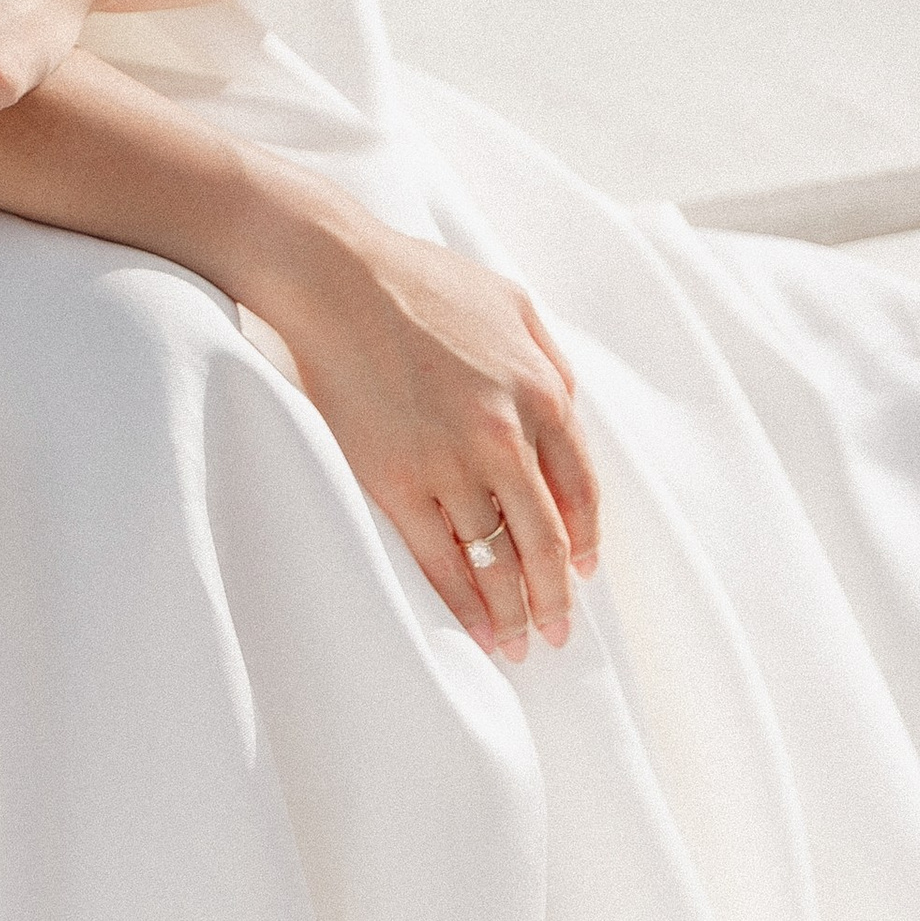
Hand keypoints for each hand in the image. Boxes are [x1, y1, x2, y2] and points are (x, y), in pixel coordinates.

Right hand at [245, 183, 600, 658]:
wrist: (335, 276)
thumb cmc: (419, 280)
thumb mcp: (511, 303)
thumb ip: (551, 361)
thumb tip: (567, 412)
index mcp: (543, 393)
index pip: (581, 491)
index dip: (584, 541)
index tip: (581, 572)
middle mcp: (506, 437)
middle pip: (545, 540)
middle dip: (555, 596)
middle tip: (558, 632)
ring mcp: (452, 464)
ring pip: (496, 560)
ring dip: (511, 610)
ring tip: (518, 644)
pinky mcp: (398, 483)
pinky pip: (441, 560)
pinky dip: (463, 603)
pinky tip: (474, 627)